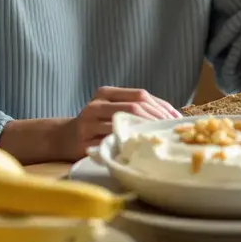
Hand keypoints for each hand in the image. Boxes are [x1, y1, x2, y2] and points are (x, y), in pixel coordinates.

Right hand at [59, 86, 180, 159]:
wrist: (64, 138)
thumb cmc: (96, 124)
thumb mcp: (112, 109)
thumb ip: (135, 108)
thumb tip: (172, 115)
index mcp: (106, 92)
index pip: (140, 95)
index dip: (161, 106)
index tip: (176, 119)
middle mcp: (96, 104)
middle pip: (134, 107)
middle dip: (156, 120)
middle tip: (171, 131)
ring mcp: (88, 122)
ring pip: (124, 124)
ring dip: (145, 133)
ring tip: (160, 139)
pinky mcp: (85, 141)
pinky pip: (112, 142)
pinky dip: (128, 145)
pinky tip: (140, 149)